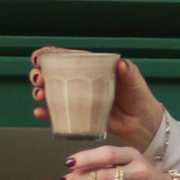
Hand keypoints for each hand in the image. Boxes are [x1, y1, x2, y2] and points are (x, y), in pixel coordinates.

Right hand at [28, 55, 164, 148]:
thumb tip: (121, 64)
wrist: (141, 123)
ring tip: (39, 95)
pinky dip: (47, 113)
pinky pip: (59, 114)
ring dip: (40, 92)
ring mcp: (78, 99)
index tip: (38, 58)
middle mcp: (81, 81)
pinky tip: (40, 113)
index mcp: (91, 68)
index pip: (67, 57)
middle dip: (40, 74)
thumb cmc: (138, 96)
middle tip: (38, 79)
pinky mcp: (79, 116)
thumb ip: (128, 71)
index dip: (49, 55)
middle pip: (54, 74)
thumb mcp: (134, 80)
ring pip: (52, 92)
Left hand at [62, 145, 179, 179]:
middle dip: (81, 179)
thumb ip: (106, 164)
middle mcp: (139, 170)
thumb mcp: (128, 165)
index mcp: (133, 155)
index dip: (87, 158)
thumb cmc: (140, 178)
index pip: (107, 154)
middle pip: (105, 175)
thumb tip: (74, 167)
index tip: (68, 163)